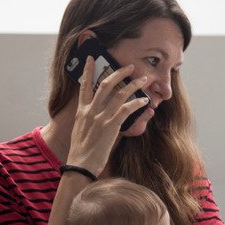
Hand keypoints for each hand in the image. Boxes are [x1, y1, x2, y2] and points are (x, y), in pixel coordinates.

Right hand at [67, 56, 149, 174]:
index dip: (87, 70)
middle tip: (130, 66)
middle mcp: (90, 111)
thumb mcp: (81, 132)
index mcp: (81, 111)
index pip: (84, 86)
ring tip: (143, 79)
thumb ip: (90, 120)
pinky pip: (127, 109)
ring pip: (119, 93)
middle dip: (119, 72)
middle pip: (105, 84)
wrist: (80, 165)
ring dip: (134, 84)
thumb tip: (100, 117)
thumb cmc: (82, 152)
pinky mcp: (111, 126)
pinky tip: (144, 101)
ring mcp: (100, 117)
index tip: (91, 58)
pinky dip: (137, 103)